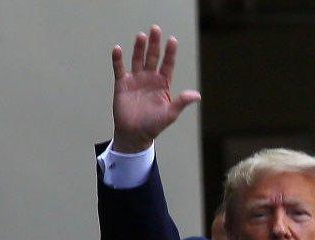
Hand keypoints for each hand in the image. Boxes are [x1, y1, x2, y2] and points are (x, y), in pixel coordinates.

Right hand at [111, 25, 200, 153]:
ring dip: (139, 48)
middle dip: (155, 44)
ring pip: (138, 59)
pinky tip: (118, 49)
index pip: (168, 64)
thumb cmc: (154, 125)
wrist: (134, 134)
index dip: (170, 52)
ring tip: (141, 36)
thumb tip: (196, 96)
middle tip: (156, 29)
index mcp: (163, 84)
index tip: (172, 40)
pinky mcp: (122, 84)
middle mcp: (150, 78)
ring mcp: (136, 80)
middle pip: (153, 57)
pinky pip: (119, 69)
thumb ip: (181, 102)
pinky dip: (118, 60)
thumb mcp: (170, 114)